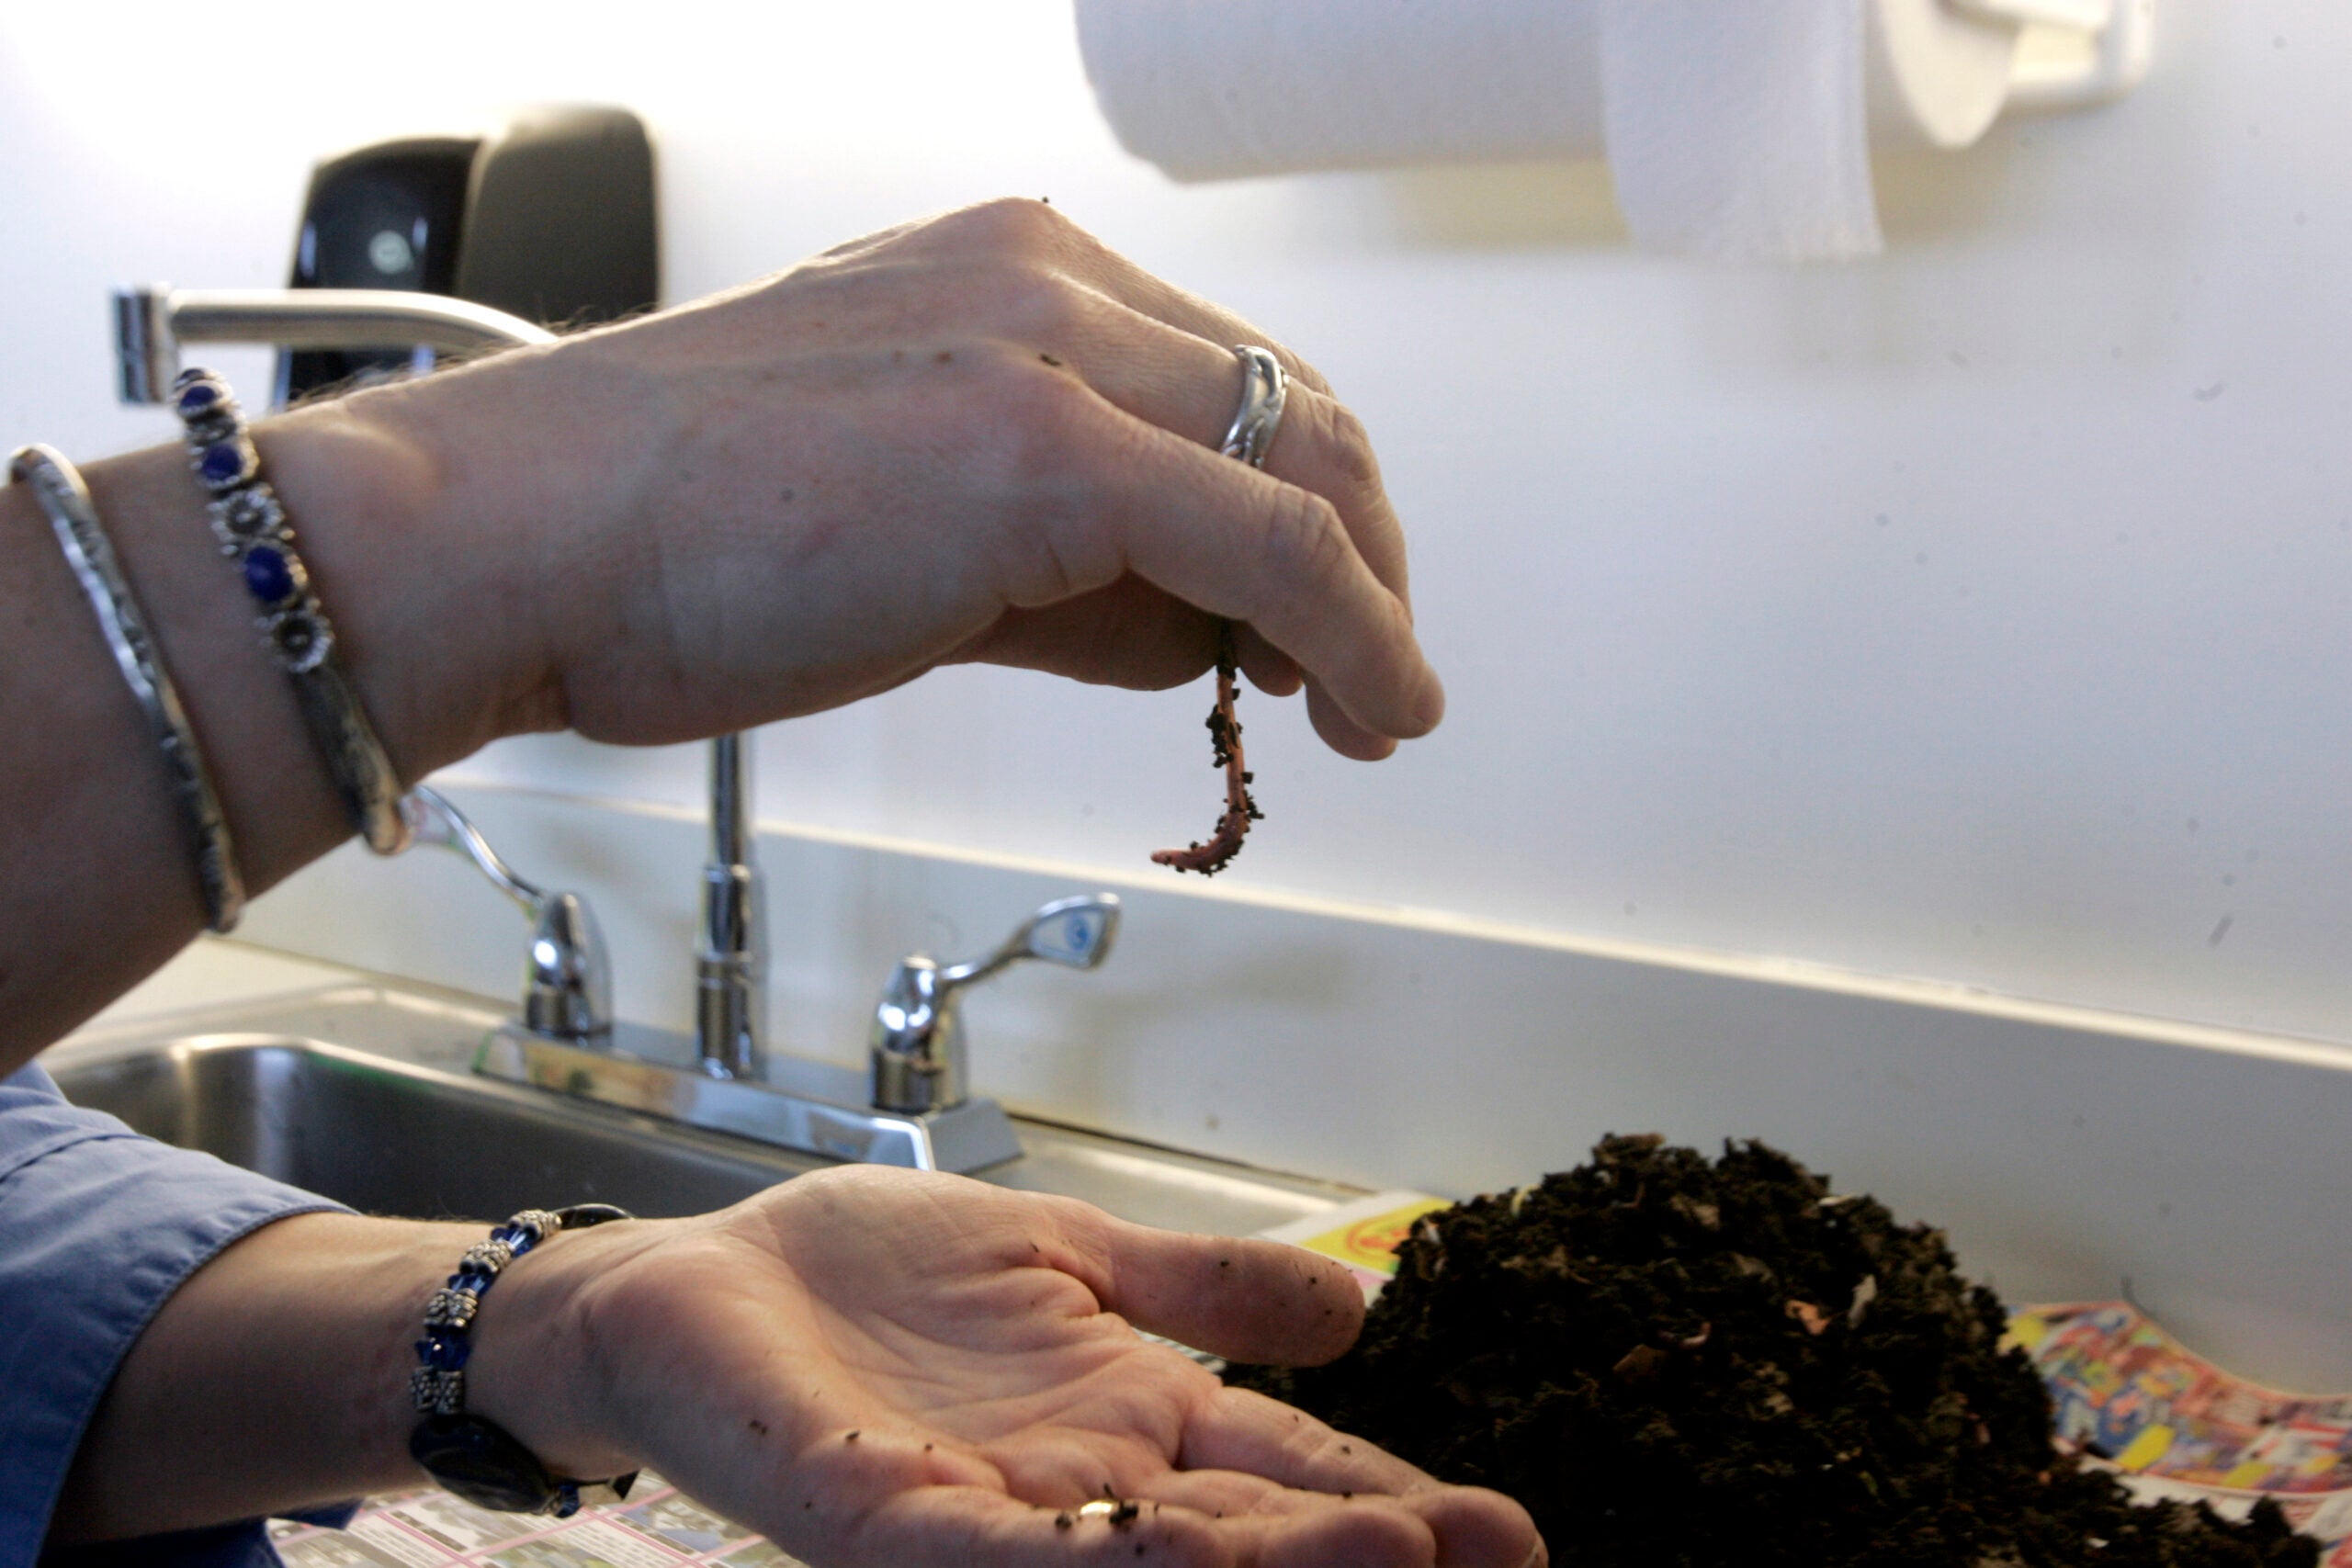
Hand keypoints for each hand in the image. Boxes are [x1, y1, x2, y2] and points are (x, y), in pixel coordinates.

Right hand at [276, 198, 1442, 771]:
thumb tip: (1189, 625)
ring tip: (1380, 708)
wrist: (512, 541)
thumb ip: (1061, 552)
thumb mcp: (904, 520)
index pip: (1219, 382)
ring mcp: (1049, 350)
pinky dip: (1358, 632)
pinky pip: (1271, 544)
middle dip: (1357, 552)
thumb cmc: (658, 538)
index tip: (1322, 610)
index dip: (1298, 505)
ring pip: (1302, 469)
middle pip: (1288, 413)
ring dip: (1371, 600)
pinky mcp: (1048, 450)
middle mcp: (1044, 279)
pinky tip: (1379, 707)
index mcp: (1004, 271)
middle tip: (1371, 667)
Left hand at [474, 1168, 1541, 1567]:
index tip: (1512, 1529)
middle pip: (1243, 1536)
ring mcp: (977, 1514)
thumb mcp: (1066, 1253)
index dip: (1391, 1500)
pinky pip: (991, 1556)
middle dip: (1365, 1550)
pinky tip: (1166, 1548)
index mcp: (1126, 1422)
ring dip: (1266, 1567)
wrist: (694, 1282)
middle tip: (1503, 1559)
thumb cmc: (865, 1278)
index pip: (1285, 1473)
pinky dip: (1082, 1562)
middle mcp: (1074, 1491)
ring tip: (1392, 1556)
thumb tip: (1363, 1301)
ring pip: (1143, 1563)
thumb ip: (1198, 1284)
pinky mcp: (874, 1515)